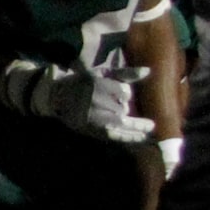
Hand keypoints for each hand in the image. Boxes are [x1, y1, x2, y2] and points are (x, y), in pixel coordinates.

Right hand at [4, 57, 155, 142]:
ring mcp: (92, 117)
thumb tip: (148, 71)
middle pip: (123, 107)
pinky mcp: (92, 129)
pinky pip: (114, 135)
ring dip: (134, 125)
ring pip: (120, 121)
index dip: (125, 94)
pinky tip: (143, 138)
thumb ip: (125, 73)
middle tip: (123, 108)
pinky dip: (130, 137)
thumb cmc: (84, 84)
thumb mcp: (102, 74)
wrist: (59, 98)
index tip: (122, 95)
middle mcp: (94, 101)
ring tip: (150, 129)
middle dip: (126, 108)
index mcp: (97, 84)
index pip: (124, 92)